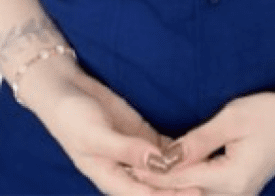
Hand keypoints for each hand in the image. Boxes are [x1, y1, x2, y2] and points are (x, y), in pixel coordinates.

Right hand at [21, 55, 201, 195]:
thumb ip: (126, 149)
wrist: (65, 89)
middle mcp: (124, 170)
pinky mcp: (141, 135)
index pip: (143, 195)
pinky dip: (179, 151)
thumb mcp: (95, 134)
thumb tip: (156, 163)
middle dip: (180, 187)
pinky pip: (164, 148)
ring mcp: (134, 152)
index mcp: (110, 177)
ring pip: (163, 169)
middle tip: (208, 185)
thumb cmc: (72, 116)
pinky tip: (198, 150)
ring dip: (182, 172)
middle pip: (157, 186)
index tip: (192, 193)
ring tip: (209, 170)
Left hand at [127, 90, 274, 195]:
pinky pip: (205, 189)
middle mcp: (234, 194)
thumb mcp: (232, 119)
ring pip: (194, 194)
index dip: (151, 174)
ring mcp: (238, 193)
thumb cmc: (270, 113)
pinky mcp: (238, 186)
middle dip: (155, 185)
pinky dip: (184, 182)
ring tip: (138, 172)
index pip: (181, 180)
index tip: (125, 167)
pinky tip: (166, 173)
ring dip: (168, 185)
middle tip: (124, 172)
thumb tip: (167, 156)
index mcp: (232, 179)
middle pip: (185, 193)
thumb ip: (198, 140)